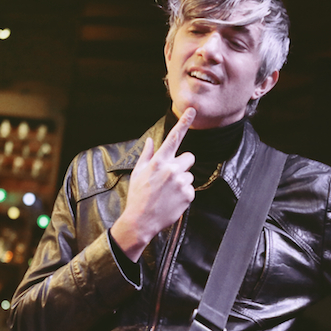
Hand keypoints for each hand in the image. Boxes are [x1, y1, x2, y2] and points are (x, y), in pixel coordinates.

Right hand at [111, 108, 196, 260]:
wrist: (141, 220)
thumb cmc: (138, 195)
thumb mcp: (138, 172)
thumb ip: (147, 155)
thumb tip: (151, 140)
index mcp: (159, 161)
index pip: (174, 137)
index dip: (184, 122)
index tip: (193, 110)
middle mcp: (171, 169)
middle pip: (189, 158)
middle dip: (183, 165)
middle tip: (170, 177)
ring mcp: (181, 182)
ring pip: (189, 175)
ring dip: (182, 181)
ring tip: (168, 192)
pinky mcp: (188, 195)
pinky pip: (191, 190)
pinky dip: (184, 195)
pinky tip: (172, 200)